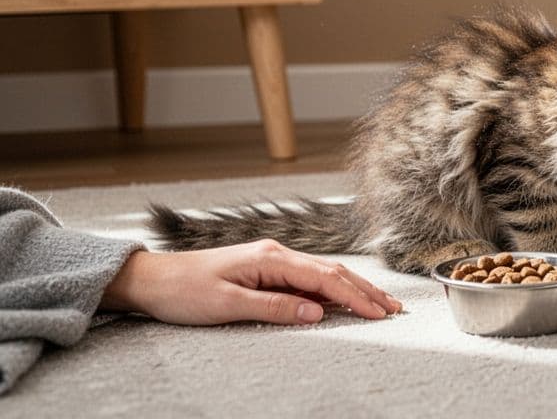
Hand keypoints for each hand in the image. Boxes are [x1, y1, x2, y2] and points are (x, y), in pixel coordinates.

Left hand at [100, 239, 402, 325]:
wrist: (152, 279)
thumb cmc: (184, 292)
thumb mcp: (228, 306)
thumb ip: (275, 307)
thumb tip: (316, 313)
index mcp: (271, 258)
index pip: (324, 279)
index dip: (355, 297)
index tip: (379, 313)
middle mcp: (276, 254)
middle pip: (332, 272)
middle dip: (365, 291)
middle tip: (393, 309)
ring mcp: (272, 261)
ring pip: (323, 275)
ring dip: (353, 289)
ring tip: (379, 303)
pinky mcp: (265, 270)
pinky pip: (307, 280)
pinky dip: (331, 290)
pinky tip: (344, 299)